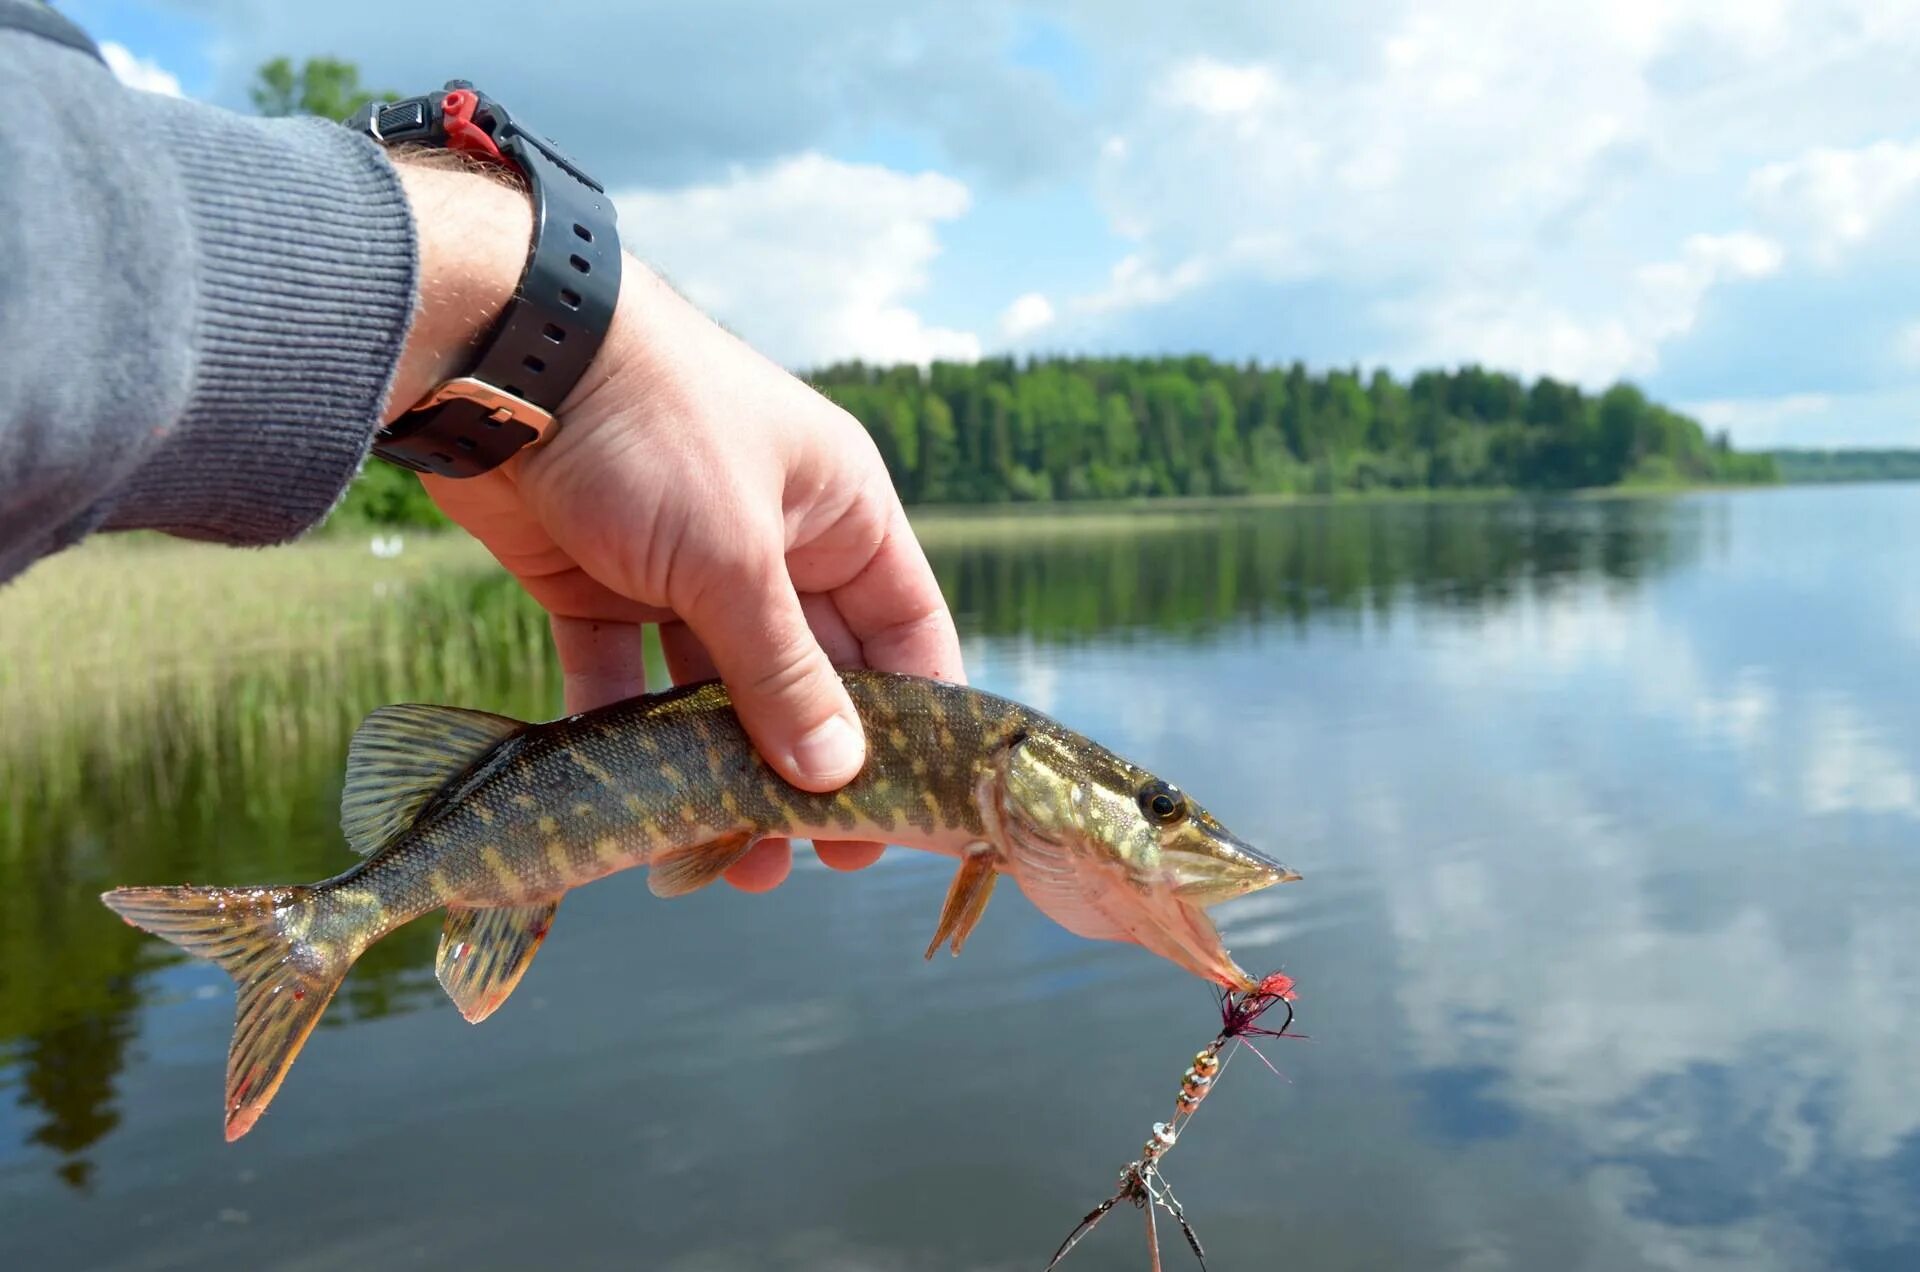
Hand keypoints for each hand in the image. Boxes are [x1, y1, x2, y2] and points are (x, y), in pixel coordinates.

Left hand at [385, 158, 964, 891]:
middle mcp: (773, 541)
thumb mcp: (732, 557)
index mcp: (839, 513)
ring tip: (720, 855)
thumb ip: (784, 672)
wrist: (498, 352)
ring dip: (717, 767)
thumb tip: (838, 778)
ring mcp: (683, 565)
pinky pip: (623, 675)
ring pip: (715, 689)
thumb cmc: (652, 428)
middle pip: (809, 675)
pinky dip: (623, 732)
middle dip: (805, 766)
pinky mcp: (599, 582)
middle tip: (802, 858)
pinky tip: (623, 796)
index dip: (909, 727)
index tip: (901, 816)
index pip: (904, 634)